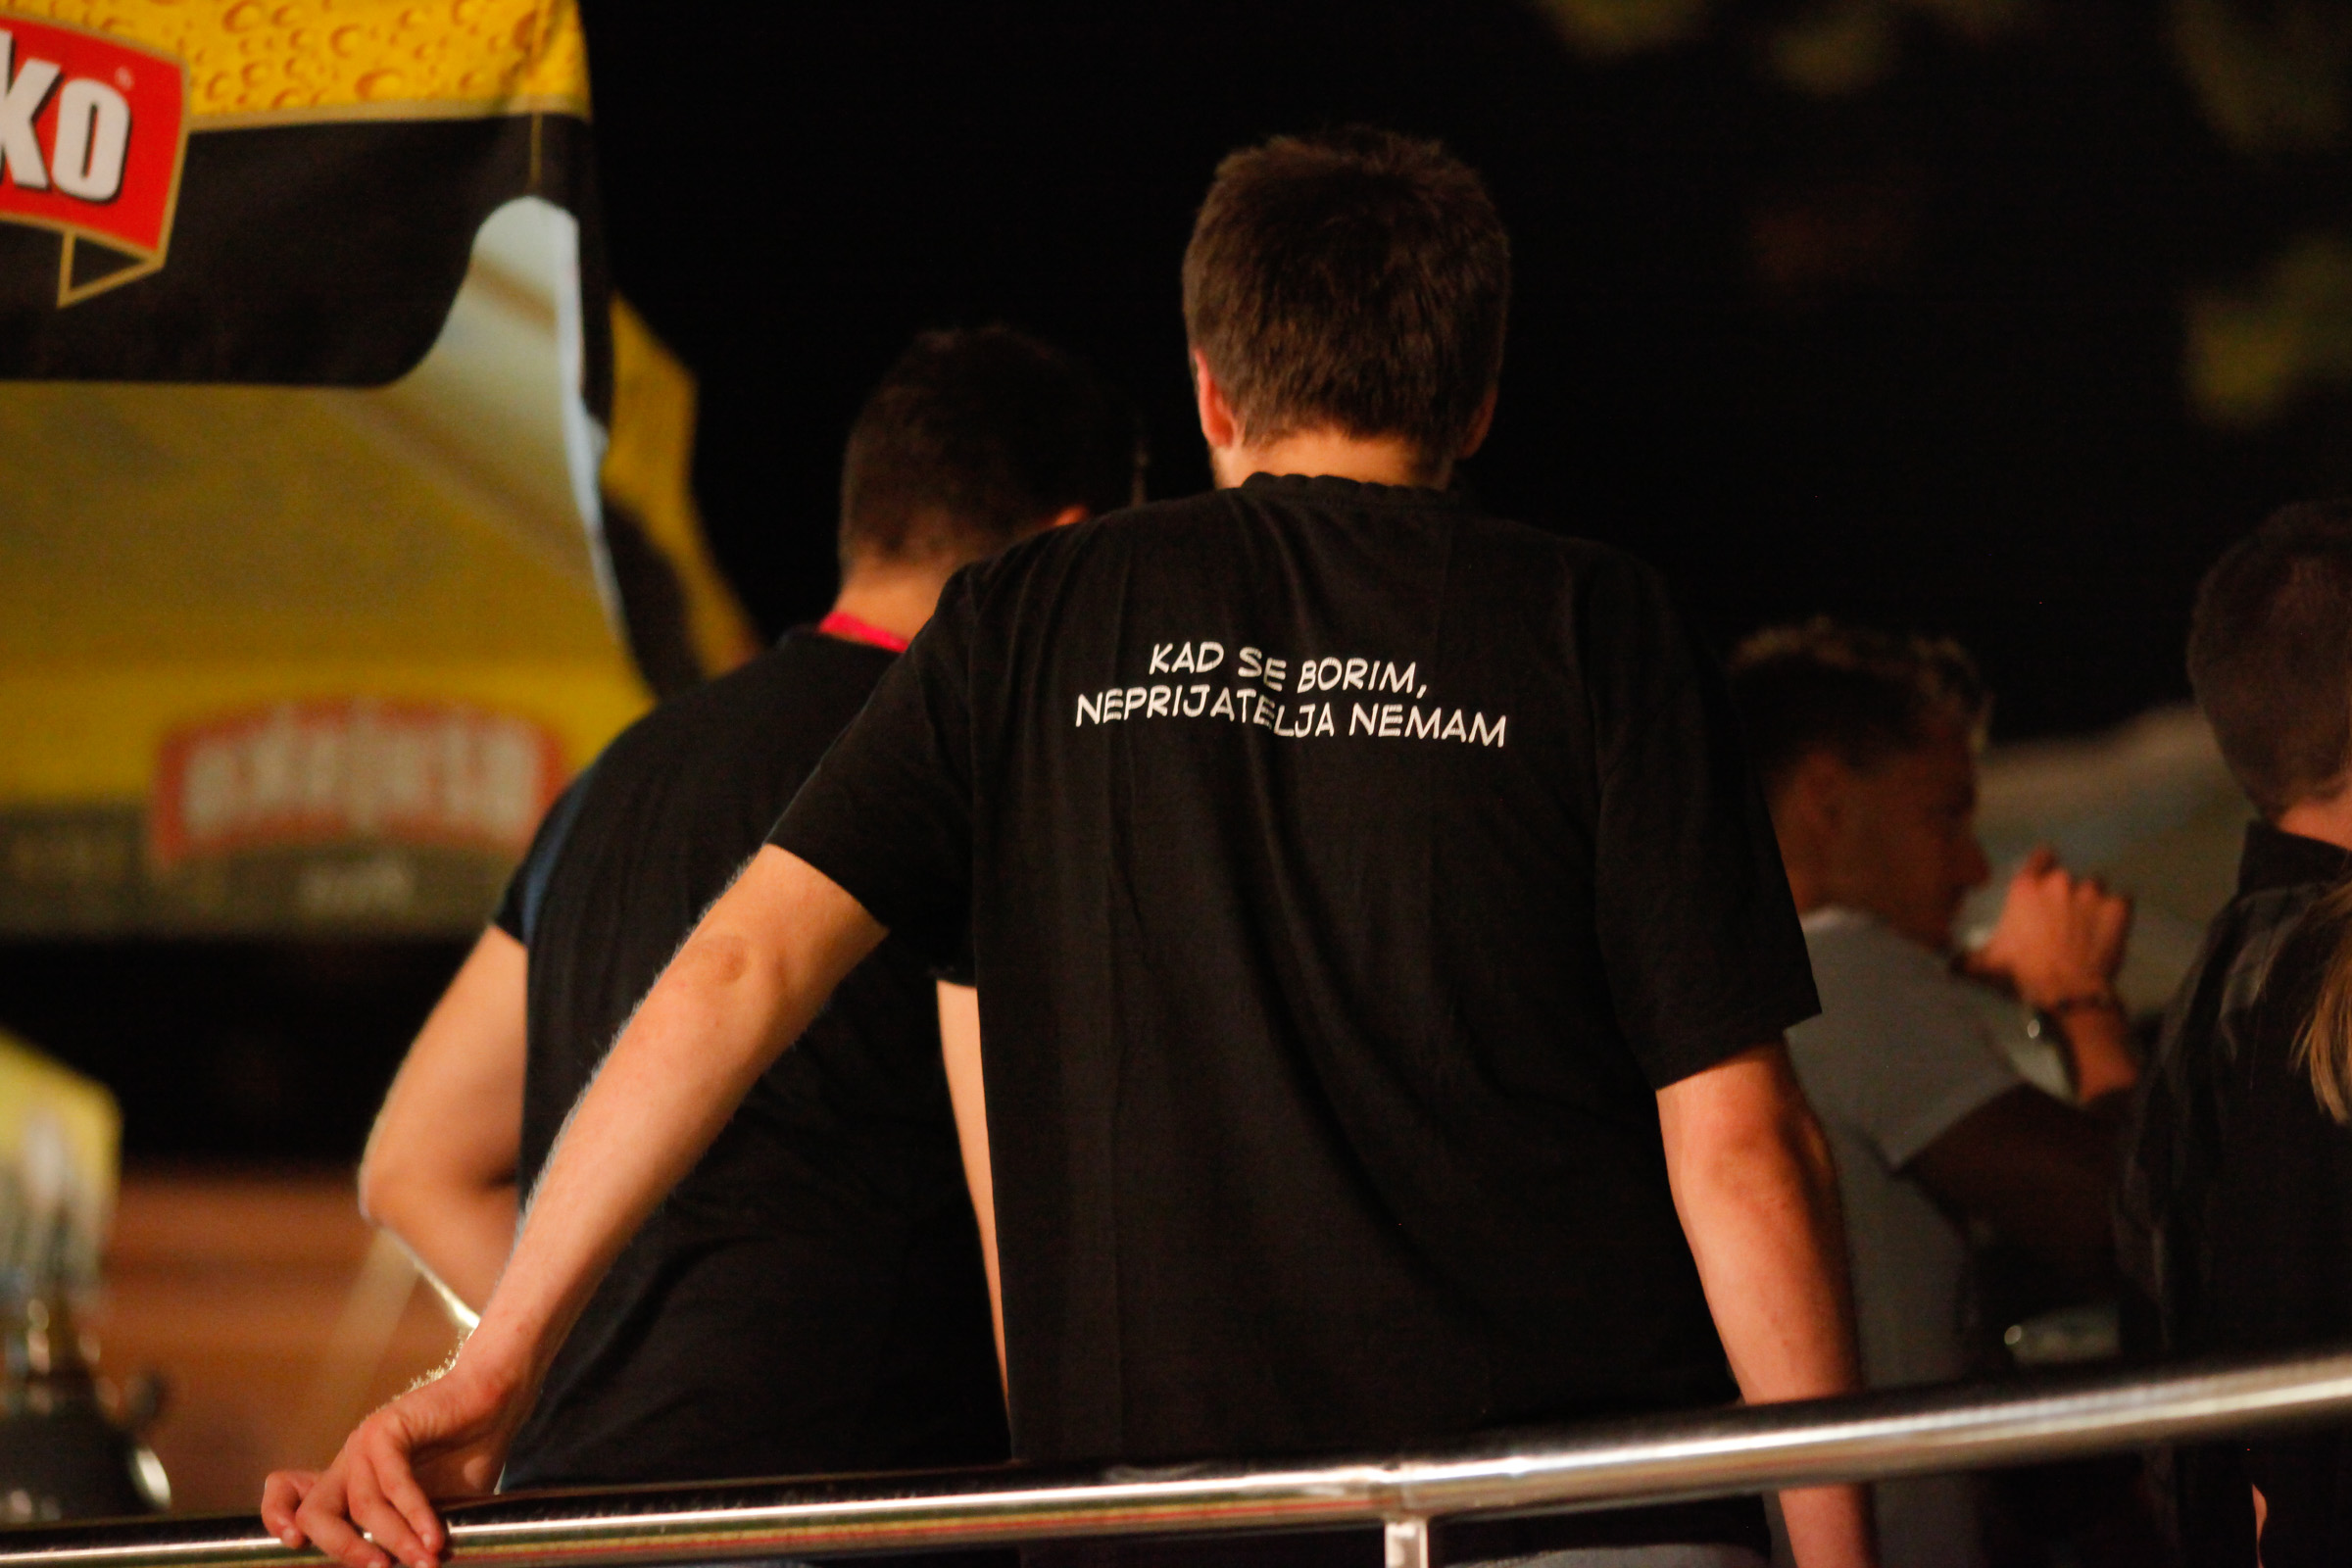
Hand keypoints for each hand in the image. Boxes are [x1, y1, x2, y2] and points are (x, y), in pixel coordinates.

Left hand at [266, 1357, 522, 1567]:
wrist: (496, 1403)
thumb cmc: (467, 1456)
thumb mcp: (431, 1508)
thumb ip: (411, 1535)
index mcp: (351, 1480)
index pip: (287, 1493)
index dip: (278, 1518)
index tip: (293, 1546)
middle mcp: (349, 1462)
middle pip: (315, 1514)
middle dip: (343, 1550)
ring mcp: (365, 1443)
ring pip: (362, 1506)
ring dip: (396, 1540)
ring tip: (427, 1561)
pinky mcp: (388, 1427)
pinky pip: (392, 1482)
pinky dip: (414, 1514)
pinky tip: (435, 1535)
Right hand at [1965, 847, 2130, 1012]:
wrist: (2067, 990)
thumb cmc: (2023, 971)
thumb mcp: (1987, 964)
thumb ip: (1966, 958)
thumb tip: (1947, 964)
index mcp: (2027, 887)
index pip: (2039, 857)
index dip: (2043, 866)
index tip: (2044, 878)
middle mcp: (2060, 882)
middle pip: (2067, 875)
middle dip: (2065, 891)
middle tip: (2063, 914)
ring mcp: (2092, 892)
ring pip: (2095, 886)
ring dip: (2090, 900)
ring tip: (2088, 921)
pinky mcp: (2118, 907)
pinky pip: (2120, 901)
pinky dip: (2115, 911)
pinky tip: (2108, 926)